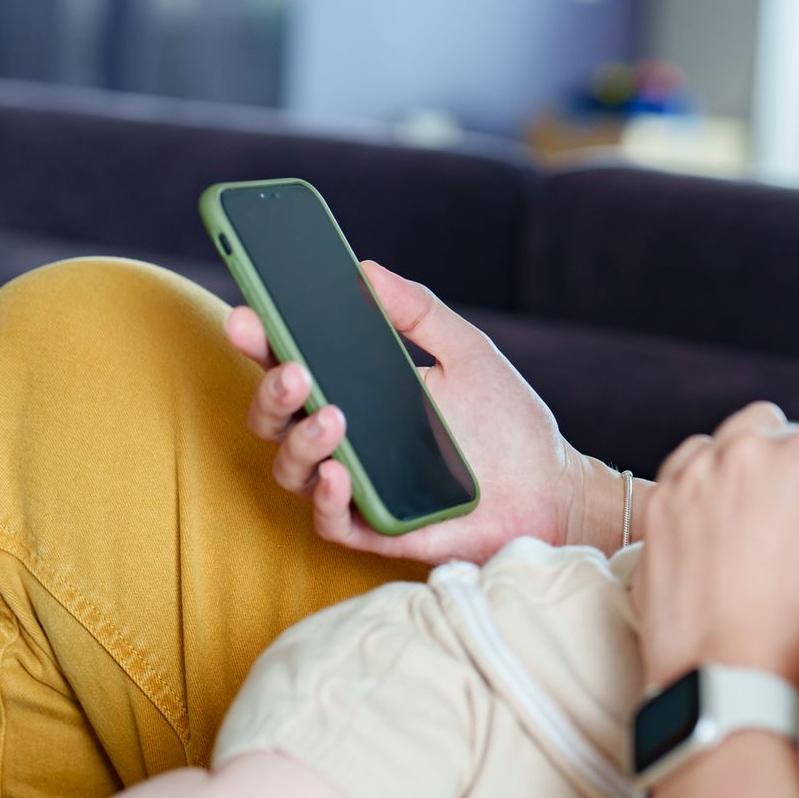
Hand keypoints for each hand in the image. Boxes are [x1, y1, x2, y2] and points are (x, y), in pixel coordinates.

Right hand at [226, 260, 601, 563]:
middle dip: (271, 391)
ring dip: (300, 442)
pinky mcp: (375, 529)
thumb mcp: (467, 352)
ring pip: (292, 469)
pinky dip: (327, 498)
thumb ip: (418, 311)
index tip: (248, 313)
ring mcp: (356, 485)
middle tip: (294, 369)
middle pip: (275, 417)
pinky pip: (331, 520)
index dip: (262, 340)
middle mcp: (345, 437)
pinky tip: (341, 473)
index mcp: (356, 389)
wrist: (550, 488)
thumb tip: (366, 268)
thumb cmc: (505, 420)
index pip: (294, 362)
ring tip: (334, 417)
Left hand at [634, 403, 798, 689]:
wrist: (729, 686)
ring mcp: (698, 471)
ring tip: (762, 529)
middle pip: (794, 441)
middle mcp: (753, 447)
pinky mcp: (659, 501)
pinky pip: (689, 469)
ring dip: (753, 471)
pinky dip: (704, 485)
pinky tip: (719, 527)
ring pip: (737, 444)